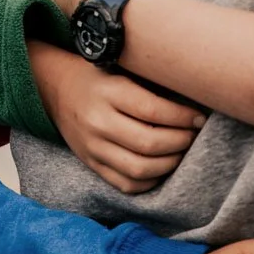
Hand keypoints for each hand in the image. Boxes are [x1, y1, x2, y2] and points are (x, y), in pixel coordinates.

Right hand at [28, 42, 202, 192]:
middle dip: (181, 142)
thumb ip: (151, 84)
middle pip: (149, 144)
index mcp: (107, 93)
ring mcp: (92, 147)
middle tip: (193, 135)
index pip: (153, 110)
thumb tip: (195, 98)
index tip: (199, 117)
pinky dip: (150, 180)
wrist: (54, 88)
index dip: (183, 117)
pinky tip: (161, 166)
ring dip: (169, 164)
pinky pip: (126, 184)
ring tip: (180, 151)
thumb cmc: (96, 76)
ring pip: (139, 169)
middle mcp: (97, 122)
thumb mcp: (120, 68)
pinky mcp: (91, 164)